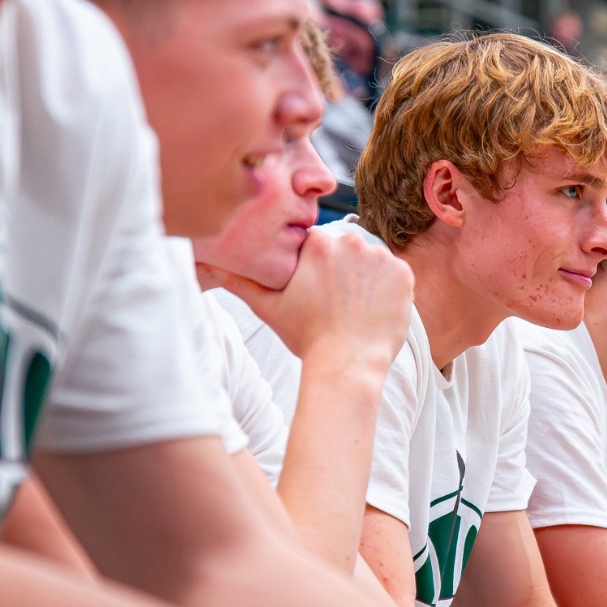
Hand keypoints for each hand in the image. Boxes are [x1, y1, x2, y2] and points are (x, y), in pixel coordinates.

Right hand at [211, 226, 411, 369]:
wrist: (347, 365)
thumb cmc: (306, 336)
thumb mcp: (267, 306)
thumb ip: (238, 280)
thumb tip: (201, 261)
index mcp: (319, 242)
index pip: (319, 242)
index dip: (316, 266)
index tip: (316, 288)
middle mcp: (352, 241)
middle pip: (347, 247)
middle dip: (341, 268)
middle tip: (334, 301)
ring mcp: (382, 257)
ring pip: (371, 260)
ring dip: (365, 277)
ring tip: (353, 307)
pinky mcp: (404, 275)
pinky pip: (395, 274)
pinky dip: (387, 289)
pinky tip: (372, 309)